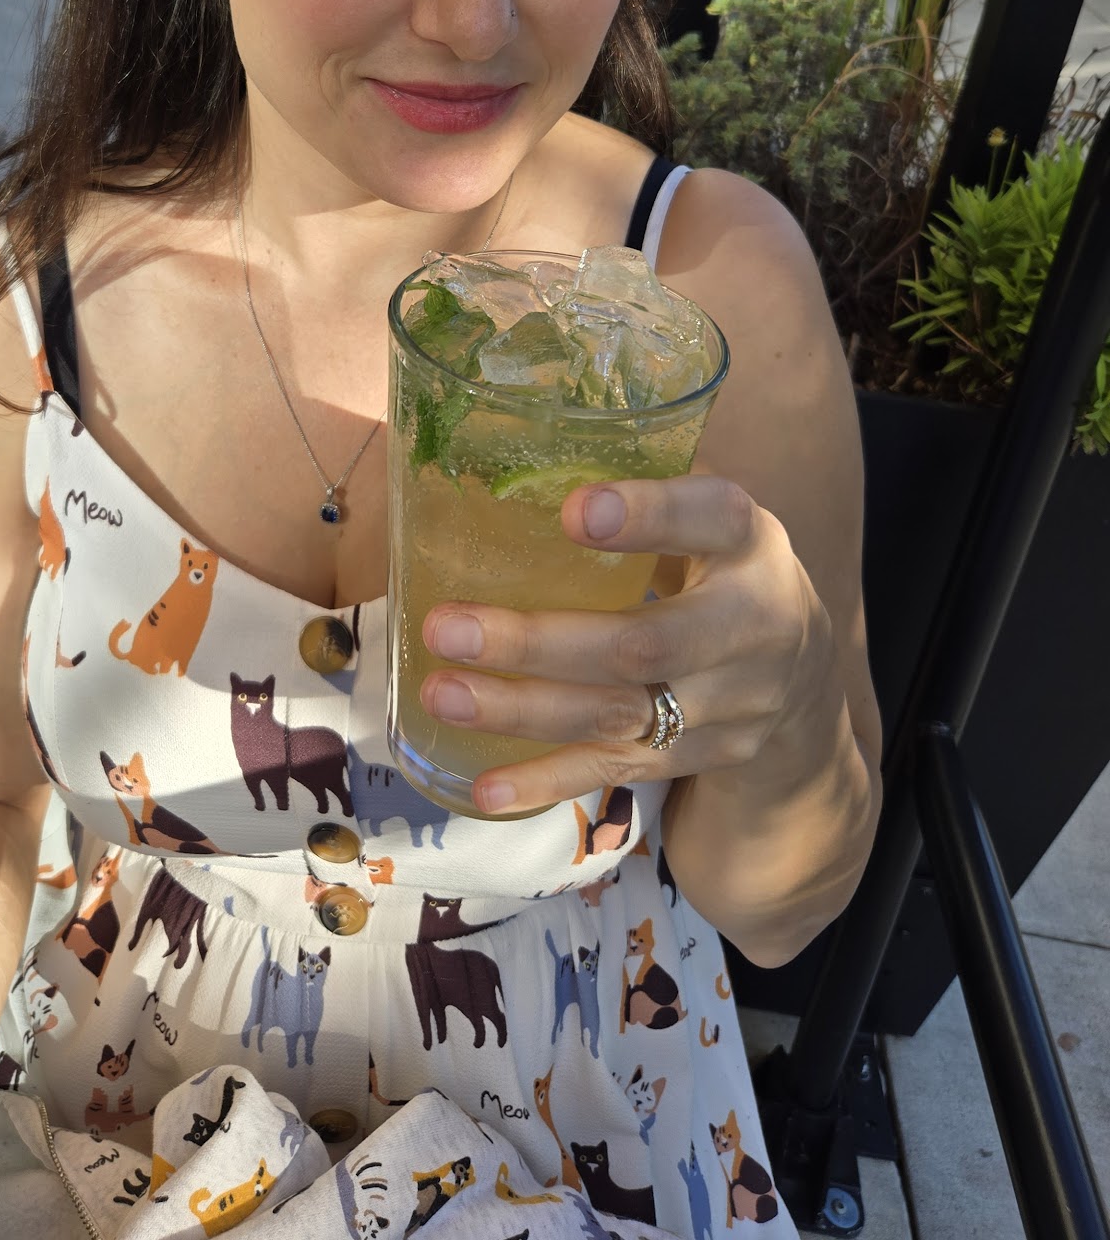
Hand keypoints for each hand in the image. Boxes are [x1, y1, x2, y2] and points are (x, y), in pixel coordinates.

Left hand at [418, 474, 832, 815]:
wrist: (801, 674)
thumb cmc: (715, 567)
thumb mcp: (703, 518)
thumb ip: (634, 490)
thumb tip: (496, 455)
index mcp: (748, 539)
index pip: (709, 518)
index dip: (646, 515)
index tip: (570, 511)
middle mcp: (755, 624)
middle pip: (644, 644)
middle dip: (537, 642)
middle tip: (445, 628)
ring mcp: (734, 704)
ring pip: (620, 714)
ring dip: (522, 710)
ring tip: (442, 692)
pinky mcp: (707, 756)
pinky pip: (619, 770)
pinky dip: (548, 781)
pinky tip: (485, 787)